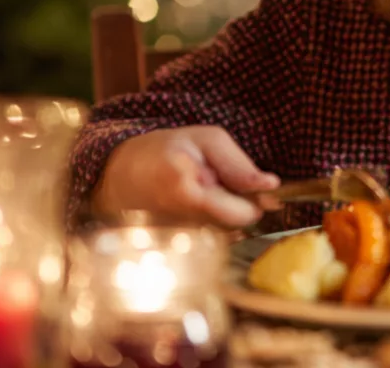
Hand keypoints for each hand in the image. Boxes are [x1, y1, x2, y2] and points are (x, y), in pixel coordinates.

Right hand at [92, 126, 281, 227]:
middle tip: (222, 186)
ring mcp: (174, 239)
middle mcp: (178, 219)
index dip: (255, 200)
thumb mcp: (206, 140)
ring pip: (226, 234)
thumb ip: (239, 164)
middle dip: (240, 207)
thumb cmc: (164, 151)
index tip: (254, 186)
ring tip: (205, 195)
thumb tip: (270, 185)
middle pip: (237, 227)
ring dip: (225, 216)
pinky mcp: (172, 249)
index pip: (243, 213)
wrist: (118, 175)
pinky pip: (210, 241)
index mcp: (185, 188)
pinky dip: (211, 225)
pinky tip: (195, 209)